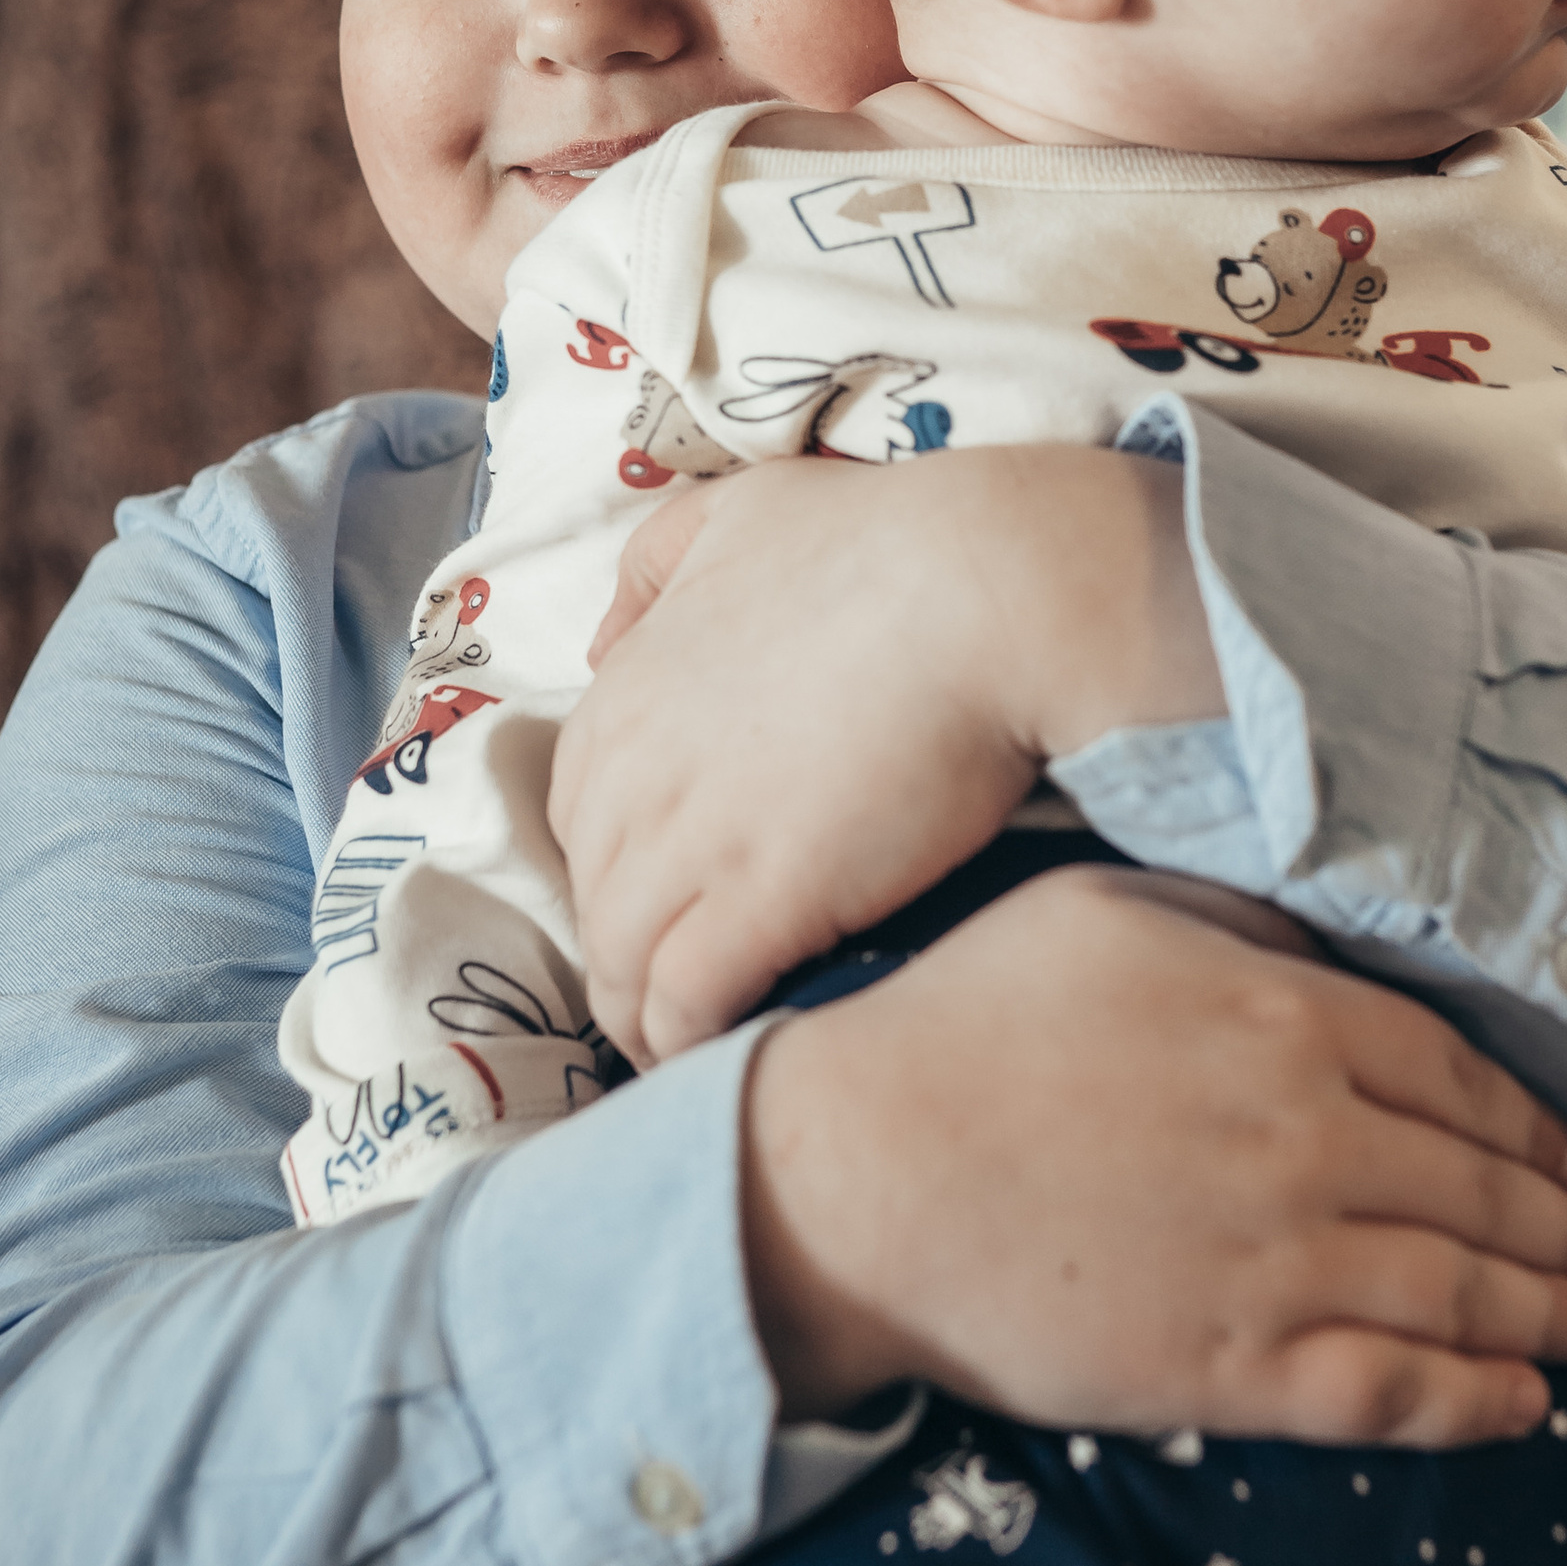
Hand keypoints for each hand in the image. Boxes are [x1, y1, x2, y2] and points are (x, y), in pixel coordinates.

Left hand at [549, 448, 1223, 1064]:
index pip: (580, 809)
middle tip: (672, 990)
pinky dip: (685, 1038)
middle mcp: (633, 773)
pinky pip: (684, 1002)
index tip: (662, 895)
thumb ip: (657, 563)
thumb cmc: (887, 541)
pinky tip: (716, 1055)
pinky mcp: (757, 904)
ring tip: (684, 1048)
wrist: (986, 592)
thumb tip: (605, 643)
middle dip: (621, 950)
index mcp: (624, 691)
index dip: (618, 862)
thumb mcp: (742, 510)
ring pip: (622, 963)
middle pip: (593, 897)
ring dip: (641, 1016)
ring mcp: (689, 844)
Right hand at [743, 863, 1566, 1450]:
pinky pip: (1385, 1393)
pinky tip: (1521, 1410)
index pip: (1461, 1080)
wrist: (855, 1175)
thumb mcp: (1109, 913)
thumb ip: (1242, 923)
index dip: (1535, 1130)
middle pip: (1480, 1191)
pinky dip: (1470, 1405)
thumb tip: (1332, 940)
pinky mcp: (1225, 1367)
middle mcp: (1306, 1139)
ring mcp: (1272, 1261)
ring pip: (1456, 1295)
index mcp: (1286, 1017)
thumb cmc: (966, 1025)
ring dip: (1547, 1316)